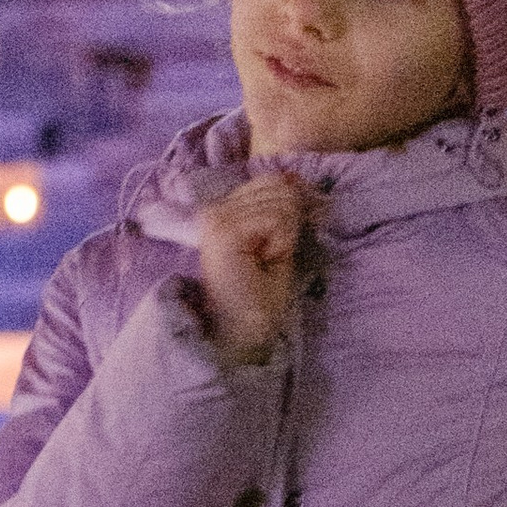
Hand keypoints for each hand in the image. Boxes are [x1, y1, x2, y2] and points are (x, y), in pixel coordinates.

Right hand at [194, 169, 312, 359]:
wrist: (246, 331)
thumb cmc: (262, 293)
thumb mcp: (279, 239)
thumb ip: (283, 205)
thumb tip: (294, 175)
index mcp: (222, 208)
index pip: (271, 180)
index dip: (288, 209)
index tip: (273, 247)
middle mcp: (212, 207)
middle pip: (278, 186)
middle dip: (287, 224)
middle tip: (267, 257)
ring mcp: (215, 217)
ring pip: (281, 201)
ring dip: (284, 237)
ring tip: (263, 261)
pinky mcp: (223, 230)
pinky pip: (276, 219)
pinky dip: (281, 243)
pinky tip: (262, 262)